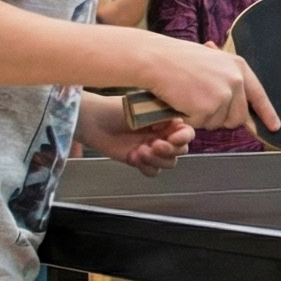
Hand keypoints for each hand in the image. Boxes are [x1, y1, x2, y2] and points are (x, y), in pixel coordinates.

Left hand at [79, 101, 195, 176]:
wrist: (94, 121)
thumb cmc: (117, 110)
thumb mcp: (143, 109)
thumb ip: (163, 117)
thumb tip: (178, 123)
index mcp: (168, 121)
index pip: (186, 132)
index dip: (183, 137)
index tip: (173, 138)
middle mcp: (163, 136)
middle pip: (180, 150)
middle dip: (169, 150)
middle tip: (154, 145)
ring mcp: (152, 149)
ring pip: (169, 163)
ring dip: (157, 160)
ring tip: (140, 151)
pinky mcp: (140, 161)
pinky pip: (153, 171)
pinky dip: (145, 166)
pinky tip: (132, 156)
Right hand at [140, 37, 279, 134]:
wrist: (156, 59)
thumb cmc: (177, 59)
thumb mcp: (212, 61)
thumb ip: (227, 79)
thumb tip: (239, 100)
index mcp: (238, 67)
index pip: (258, 95)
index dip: (266, 113)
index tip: (274, 126)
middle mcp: (236, 81)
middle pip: (238, 117)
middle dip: (221, 118)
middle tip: (200, 104)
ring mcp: (223, 95)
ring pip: (218, 123)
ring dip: (203, 118)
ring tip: (188, 97)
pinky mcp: (208, 108)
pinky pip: (201, 125)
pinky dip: (189, 119)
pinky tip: (181, 102)